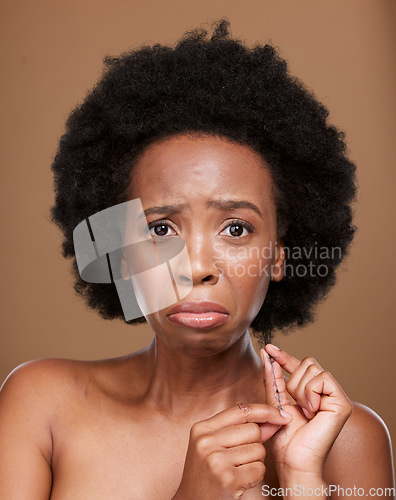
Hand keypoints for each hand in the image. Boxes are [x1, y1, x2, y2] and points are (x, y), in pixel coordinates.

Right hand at [173, 403, 291, 499]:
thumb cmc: (206, 473)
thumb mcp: (214, 445)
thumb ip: (240, 429)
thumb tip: (273, 418)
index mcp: (202, 428)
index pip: (241, 409)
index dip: (265, 410)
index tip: (281, 415)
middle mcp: (206, 441)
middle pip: (253, 430)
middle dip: (256, 444)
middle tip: (240, 458)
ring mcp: (216, 460)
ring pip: (259, 450)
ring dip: (256, 462)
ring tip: (238, 470)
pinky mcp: (228, 479)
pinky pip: (259, 469)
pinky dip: (256, 476)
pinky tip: (241, 481)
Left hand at [261, 344, 352, 484]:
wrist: (294, 460)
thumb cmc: (286, 438)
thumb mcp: (275, 401)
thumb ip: (274, 378)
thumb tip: (267, 354)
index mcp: (312, 392)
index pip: (300, 365)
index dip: (284, 356)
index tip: (268, 348)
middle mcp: (326, 392)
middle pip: (307, 362)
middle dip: (293, 380)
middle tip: (295, 404)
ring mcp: (336, 397)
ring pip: (313, 369)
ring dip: (300, 389)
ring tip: (304, 411)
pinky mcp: (342, 403)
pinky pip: (322, 378)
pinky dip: (310, 392)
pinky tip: (311, 410)